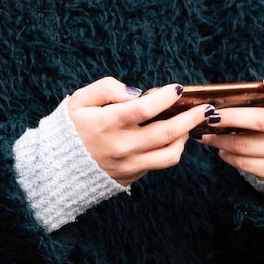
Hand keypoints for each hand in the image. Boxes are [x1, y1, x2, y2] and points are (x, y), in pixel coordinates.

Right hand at [68, 79, 209, 184]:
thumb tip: (136, 92)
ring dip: (185, 137)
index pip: (144, 109)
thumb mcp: (80, 100)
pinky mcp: (133, 176)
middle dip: (191, 118)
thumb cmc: (72, 127)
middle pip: (166, 133)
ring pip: (170, 154)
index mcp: (107, 124)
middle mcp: (121, 146)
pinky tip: (174, 136)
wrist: (58, 167)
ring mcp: (129, 164)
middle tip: (205, 108)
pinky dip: (172, 149)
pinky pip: (160, 164)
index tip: (178, 89)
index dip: (165, 97)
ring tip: (189, 123)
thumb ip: (107, 88)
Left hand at [197, 74, 263, 180]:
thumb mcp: (263, 107)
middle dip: (232, 118)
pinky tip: (219, 149)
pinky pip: (243, 162)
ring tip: (205, 135)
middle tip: (211, 117)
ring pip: (245, 144)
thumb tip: (212, 101)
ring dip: (220, 140)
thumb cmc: (262, 121)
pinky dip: (226, 155)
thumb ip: (248, 100)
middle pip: (261, 120)